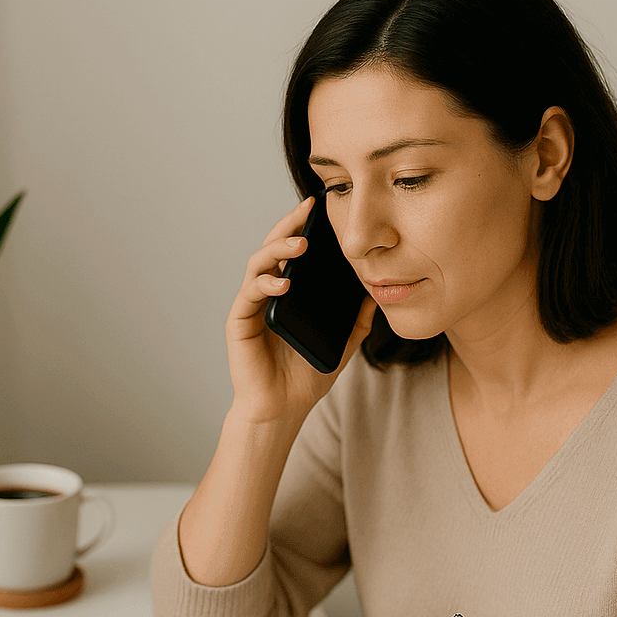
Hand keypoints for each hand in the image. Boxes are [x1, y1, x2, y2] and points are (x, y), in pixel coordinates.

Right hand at [226, 196, 375, 425]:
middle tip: (307, 209)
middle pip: (274, 246)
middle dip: (289, 224)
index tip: (322, 208)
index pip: (295, 251)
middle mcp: (268, 292)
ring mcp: (252, 305)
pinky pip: (250, 293)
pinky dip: (266, 282)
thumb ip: (357, 320)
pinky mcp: (240, 321)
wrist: (282, 409)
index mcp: (290, 293)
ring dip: (278, 247)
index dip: (304, 226)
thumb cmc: (305, 377)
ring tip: (301, 243)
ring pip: (259, 262)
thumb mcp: (342, 344)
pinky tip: (284, 281)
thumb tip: (377, 294)